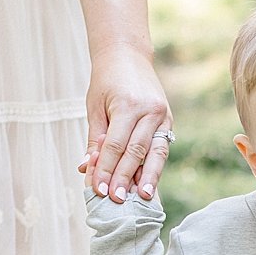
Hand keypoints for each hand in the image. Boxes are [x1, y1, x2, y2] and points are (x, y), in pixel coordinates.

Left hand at [80, 47, 171, 201]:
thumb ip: (94, 138)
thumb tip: (87, 168)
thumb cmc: (106, 80)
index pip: (115, 145)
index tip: (98, 190)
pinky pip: (161, 147)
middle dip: (125, 178)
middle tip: (116, 200)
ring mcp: (163, 115)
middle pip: (136, 152)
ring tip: (144, 197)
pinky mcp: (169, 120)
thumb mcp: (94, 106)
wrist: (128, 54)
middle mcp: (149, 111)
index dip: (106, 169)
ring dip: (148, 177)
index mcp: (127, 105)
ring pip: (156, 152)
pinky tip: (148, 182)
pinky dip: (154, 166)